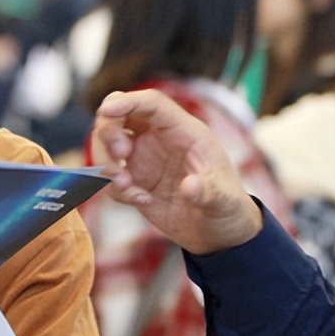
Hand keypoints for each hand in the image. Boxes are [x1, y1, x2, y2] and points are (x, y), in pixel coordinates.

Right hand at [92, 89, 262, 254]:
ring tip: (127, 187)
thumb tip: (190, 187)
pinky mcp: (134, 179)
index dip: (128, 102)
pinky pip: (110, 175)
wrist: (217, 234)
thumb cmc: (227, 207)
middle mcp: (160, 139)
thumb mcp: (224, 200)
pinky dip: (115, 188)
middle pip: (120, 116)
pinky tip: (141, 201)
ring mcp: (144, 158)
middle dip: (110, 132)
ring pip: (108, 143)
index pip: (152, 104)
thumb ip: (209, 192)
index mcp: (184, 131)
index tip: (107, 110)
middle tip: (120, 158)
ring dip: (107, 163)